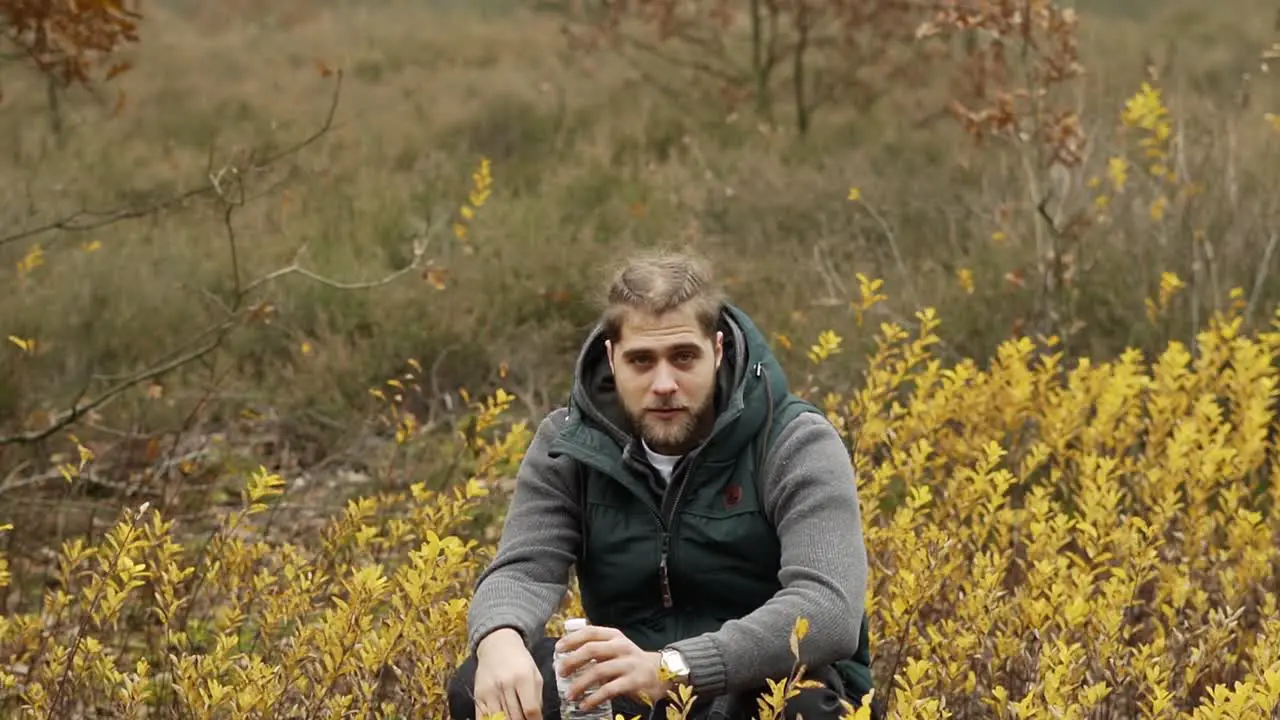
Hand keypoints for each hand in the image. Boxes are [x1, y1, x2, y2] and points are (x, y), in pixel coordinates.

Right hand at [474, 628, 542, 719]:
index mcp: (523, 677)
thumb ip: (537, 698)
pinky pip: (484, 718)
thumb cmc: (520, 661)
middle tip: (525, 718)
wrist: (497, 646)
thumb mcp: (535, 675)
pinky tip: (501, 718)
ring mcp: (489, 691)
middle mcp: (505, 684)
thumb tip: (536, 719)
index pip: (530, 709)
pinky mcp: (478, 695)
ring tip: (514, 717)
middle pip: (515, 717)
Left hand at [554, 625, 671, 710]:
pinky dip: (593, 698)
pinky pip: (609, 690)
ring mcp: (628, 664)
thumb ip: (596, 649)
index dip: (572, 639)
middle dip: (572, 661)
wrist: (660, 672)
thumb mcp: (616, 648)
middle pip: (591, 650)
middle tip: (560, 672)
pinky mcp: (633, 681)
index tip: (558, 649)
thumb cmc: (630, 661)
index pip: (590, 632)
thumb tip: (567, 658)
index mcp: (614, 636)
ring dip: (580, 684)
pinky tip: (584, 704)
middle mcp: (621, 647)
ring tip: (569, 694)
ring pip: (598, 671)